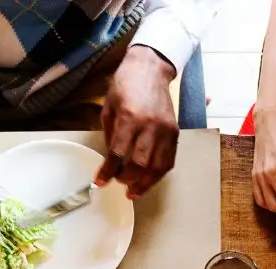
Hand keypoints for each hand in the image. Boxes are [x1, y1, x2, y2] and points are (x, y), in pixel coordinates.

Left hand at [96, 45, 178, 199]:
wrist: (151, 68)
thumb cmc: (127, 84)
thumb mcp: (109, 107)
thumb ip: (110, 134)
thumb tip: (111, 159)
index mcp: (130, 117)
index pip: (118, 153)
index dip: (108, 171)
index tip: (100, 181)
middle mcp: (150, 125)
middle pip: (139, 164)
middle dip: (126, 179)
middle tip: (118, 182)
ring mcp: (165, 130)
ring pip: (157, 167)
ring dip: (145, 184)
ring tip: (134, 192)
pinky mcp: (175, 132)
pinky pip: (169, 160)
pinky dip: (158, 174)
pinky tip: (149, 180)